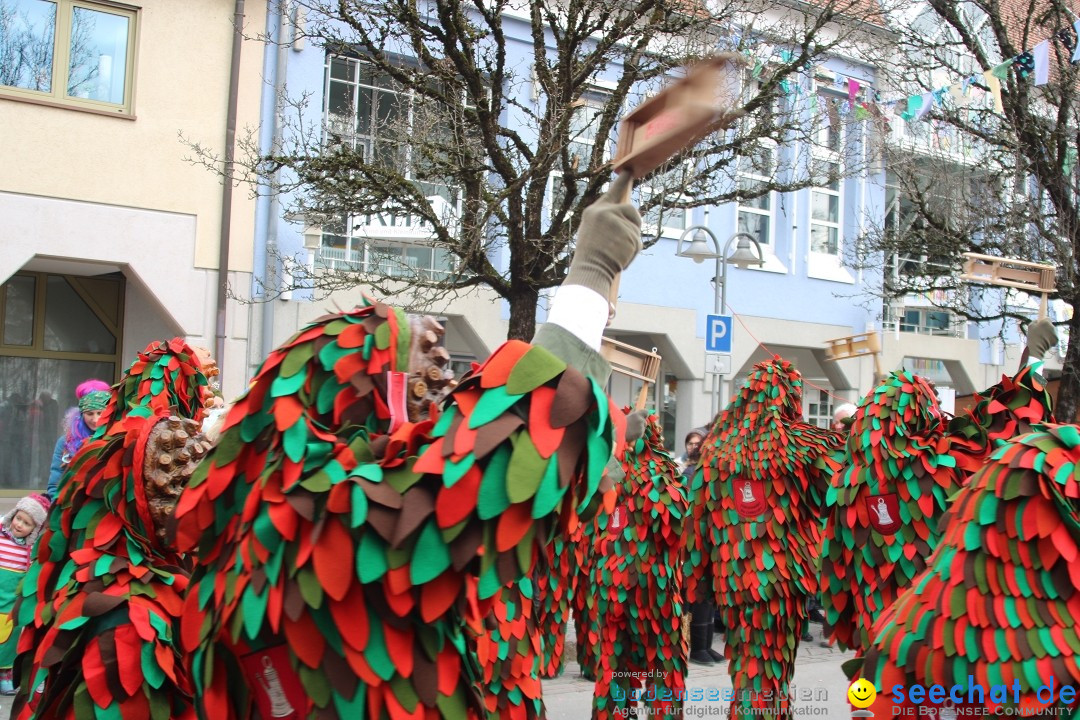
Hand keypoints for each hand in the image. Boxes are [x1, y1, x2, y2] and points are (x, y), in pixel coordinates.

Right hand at [563, 173, 641, 298]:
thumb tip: (628, 219)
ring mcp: (616, 220)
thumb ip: (607, 222)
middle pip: (630, 209)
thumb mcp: (592, 233)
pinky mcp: (627, 231)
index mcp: (593, 212)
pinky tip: (621, 260)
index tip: (628, 170)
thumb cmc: (590, 258)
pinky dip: (633, 253)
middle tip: (632, 238)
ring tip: (618, 255)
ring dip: (632, 242)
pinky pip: (638, 241)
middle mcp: (604, 212)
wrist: (590, 271)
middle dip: (635, 222)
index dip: (621, 182)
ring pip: (635, 228)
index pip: (611, 193)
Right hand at [624, 409, 647, 442]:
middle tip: (635, 426)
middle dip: (641, 423)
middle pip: (645, 421)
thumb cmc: (621, 424)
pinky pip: (641, 433)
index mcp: (636, 415)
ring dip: (640, 429)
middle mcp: (640, 420)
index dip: (645, 414)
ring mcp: (641, 427)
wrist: (619, 434)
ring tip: (632, 430)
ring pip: (643, 428)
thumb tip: (636, 408)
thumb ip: (633, 412)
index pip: (646, 412)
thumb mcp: (627, 416)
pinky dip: (638, 434)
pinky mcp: (641, 433)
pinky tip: (632, 434)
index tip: (643, 416)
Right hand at [1026, 318, 1057, 359]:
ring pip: (1052, 331)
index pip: (1047, 319)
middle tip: (1040, 332)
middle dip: (1046, 328)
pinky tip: (1045, 341)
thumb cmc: (1032, 336)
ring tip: (1042, 338)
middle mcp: (1052, 326)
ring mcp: (1055, 333)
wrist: (1037, 347)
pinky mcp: (1057, 339)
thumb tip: (1037, 321)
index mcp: (1046, 322)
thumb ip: (1034, 321)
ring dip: (1049, 333)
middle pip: (1050, 325)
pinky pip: (1053, 337)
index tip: (1041, 325)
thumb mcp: (1030, 326)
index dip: (1044, 321)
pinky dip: (1050, 338)